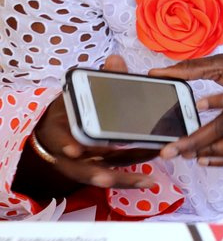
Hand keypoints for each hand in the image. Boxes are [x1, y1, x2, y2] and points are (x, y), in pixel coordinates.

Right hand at [26, 57, 164, 192]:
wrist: (55, 129)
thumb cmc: (69, 111)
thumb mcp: (77, 95)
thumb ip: (98, 80)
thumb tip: (115, 59)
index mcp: (61, 130)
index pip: (60, 138)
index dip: (66, 144)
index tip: (75, 150)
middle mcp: (69, 153)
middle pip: (80, 166)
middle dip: (95, 171)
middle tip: (108, 176)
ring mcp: (83, 165)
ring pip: (100, 174)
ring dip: (122, 179)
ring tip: (144, 181)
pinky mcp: (98, 169)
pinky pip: (114, 174)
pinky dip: (130, 179)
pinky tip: (150, 181)